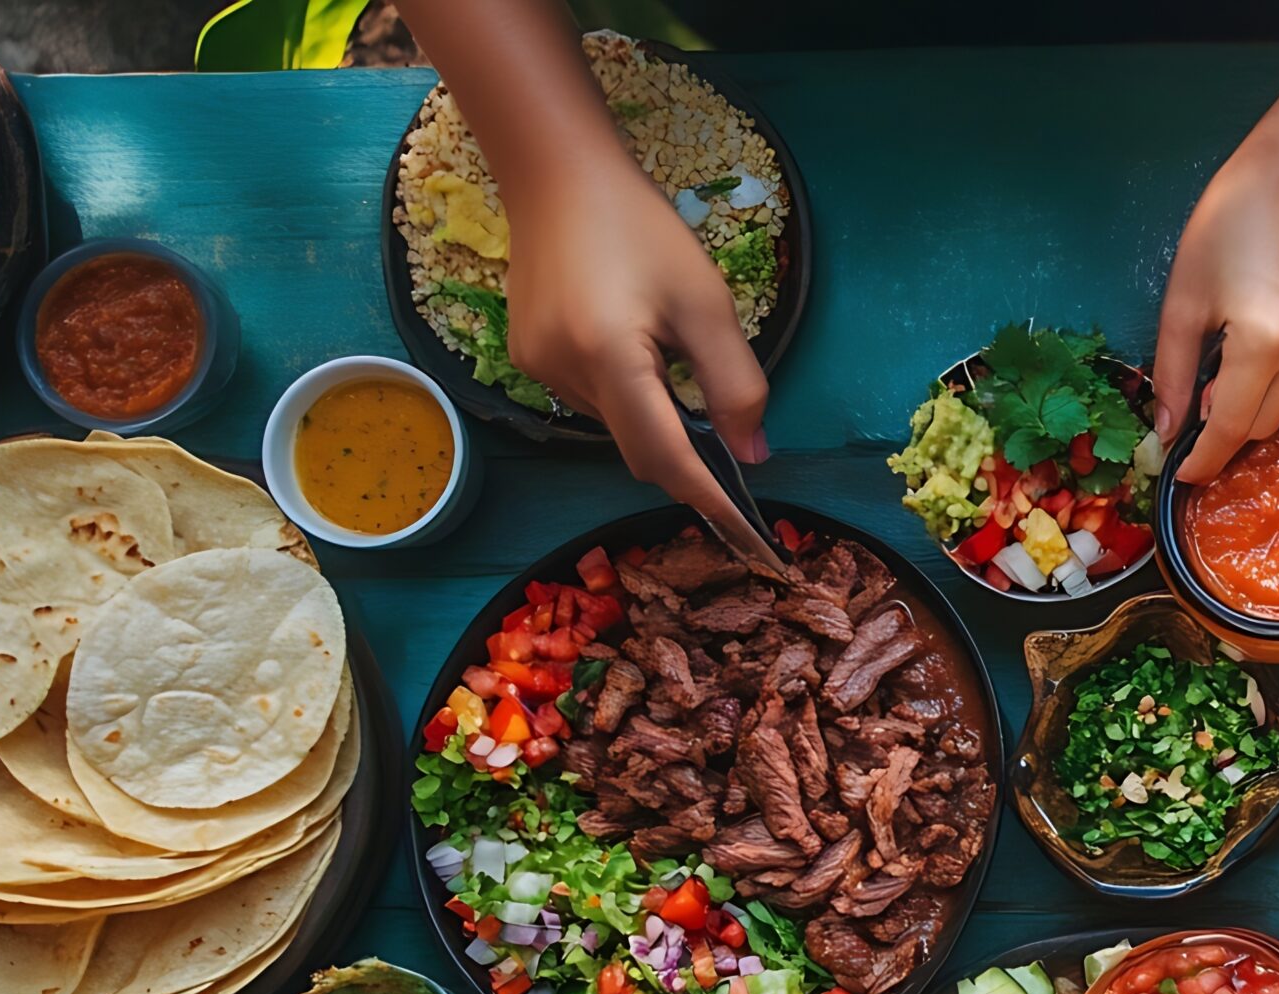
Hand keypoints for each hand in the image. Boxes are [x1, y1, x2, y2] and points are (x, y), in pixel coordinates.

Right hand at [504, 154, 771, 555]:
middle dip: (688, 465)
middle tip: (734, 461)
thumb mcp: (708, 304)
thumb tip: (752, 455)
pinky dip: (627, 400)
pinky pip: (591, 402)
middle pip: (640, 452)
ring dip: (657, 425)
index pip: (667, 457)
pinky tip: (637, 353)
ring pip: (617, 430)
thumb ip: (737, 385)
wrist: (557, 174)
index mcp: (610, 357)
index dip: (710, 498)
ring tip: (678, 371)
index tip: (749, 534)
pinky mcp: (527, 358)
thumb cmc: (642, 229)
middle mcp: (564, 373)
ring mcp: (537, 369)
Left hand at [1153, 152, 1278, 481]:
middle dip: (1226, 430)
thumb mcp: (1183, 298)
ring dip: (1256, 406)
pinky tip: (1267, 362)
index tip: (1182, 473)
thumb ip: (1174, 372)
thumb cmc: (1229, 225)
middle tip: (1200, 402)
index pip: (1230, 430)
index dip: (1203, 459)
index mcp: (1260, 344)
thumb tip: (1167, 431)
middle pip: (1261, 427)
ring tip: (1232, 367)